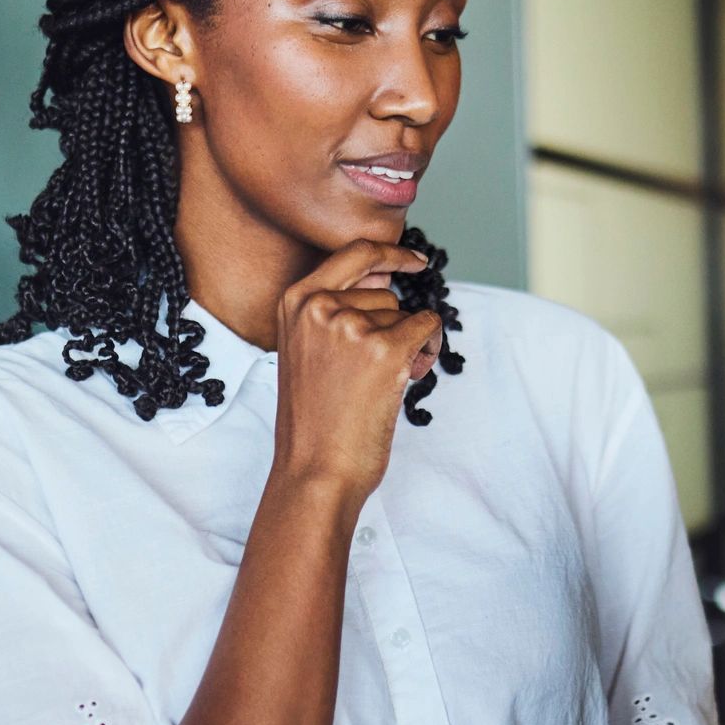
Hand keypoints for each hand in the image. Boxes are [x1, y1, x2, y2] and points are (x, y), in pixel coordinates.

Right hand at [270, 237, 442, 496]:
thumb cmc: (314, 420)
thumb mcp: (305, 350)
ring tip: (379, 383)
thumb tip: (387, 273)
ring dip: (406, 344)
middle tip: (374, 368)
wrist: (315, 471)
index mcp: (294, 301)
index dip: (390, 254)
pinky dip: (430, 347)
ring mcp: (350, 325)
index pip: (352, 254)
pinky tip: (411, 373)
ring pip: (403, 315)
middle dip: (391, 326)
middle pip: (383, 293)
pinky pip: (427, 326)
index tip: (414, 260)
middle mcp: (319, 306)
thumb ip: (334, 310)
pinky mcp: (384, 349)